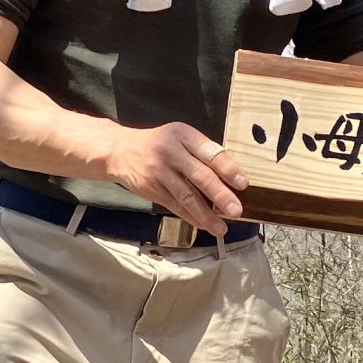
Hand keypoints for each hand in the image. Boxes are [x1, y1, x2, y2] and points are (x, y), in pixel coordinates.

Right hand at [104, 121, 246, 233]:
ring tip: (221, 227)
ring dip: (206, 214)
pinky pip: (174, 205)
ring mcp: (159, 172)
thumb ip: (202, 152)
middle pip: (200, 176)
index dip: (228, 169)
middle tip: (236, 210)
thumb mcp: (180, 137)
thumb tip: (231, 176)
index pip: (210, 152)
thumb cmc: (159, 144)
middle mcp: (170, 152)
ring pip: (186, 196)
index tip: (243, 184)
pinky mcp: (151, 189)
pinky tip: (204, 225)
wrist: (120, 151)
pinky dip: (191, 217)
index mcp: (183, 135)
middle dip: (220, 195)